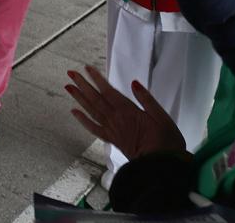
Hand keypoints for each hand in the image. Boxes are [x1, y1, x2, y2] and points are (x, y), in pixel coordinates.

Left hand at [66, 65, 185, 160]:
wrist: (161, 166)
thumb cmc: (166, 142)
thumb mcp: (162, 117)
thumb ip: (147, 99)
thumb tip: (134, 83)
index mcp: (128, 112)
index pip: (108, 91)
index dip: (97, 79)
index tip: (87, 68)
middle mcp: (116, 119)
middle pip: (95, 99)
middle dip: (83, 85)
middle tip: (71, 73)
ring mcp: (112, 130)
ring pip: (91, 111)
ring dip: (79, 98)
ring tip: (68, 87)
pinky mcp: (112, 140)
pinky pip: (93, 128)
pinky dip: (82, 120)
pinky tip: (74, 112)